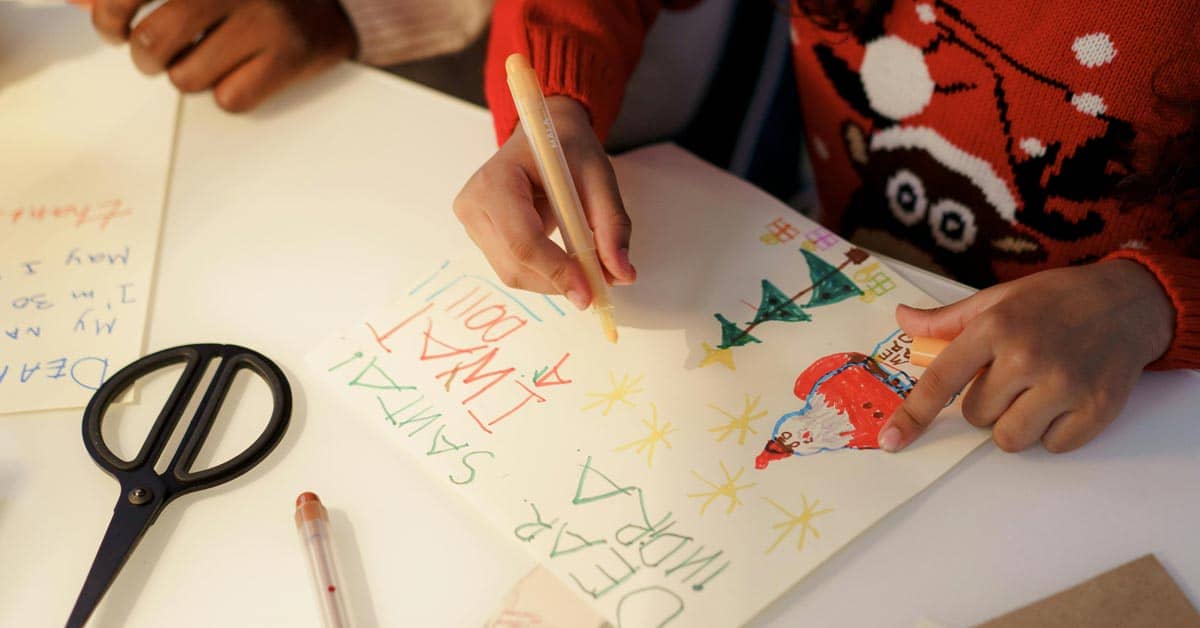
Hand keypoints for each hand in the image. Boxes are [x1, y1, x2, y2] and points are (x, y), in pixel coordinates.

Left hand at [90, 0, 356, 111]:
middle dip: (147, 59)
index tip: (112, 28)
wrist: (335, 3)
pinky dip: (228, 94)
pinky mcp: (290, 55)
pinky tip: (242, 72)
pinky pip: (230, 98)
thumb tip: (79, 1)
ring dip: (189, 77)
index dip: (108, 16)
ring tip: (208, 60)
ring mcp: (265, 18)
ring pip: (187, 78)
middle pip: (153, 42)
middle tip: (157, 56)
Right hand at [453, 96, 635, 308]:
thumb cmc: (568, 149)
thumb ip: (612, 225)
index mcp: (496, 181)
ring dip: (553, 280)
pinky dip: (544, 273)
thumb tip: (622, 275)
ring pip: (514, 274)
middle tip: (597, 287)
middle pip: (515, 264)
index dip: (556, 270)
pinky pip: (512, 269)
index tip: (589, 293)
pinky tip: (563, 259)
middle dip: (558, 281)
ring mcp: (472, 224)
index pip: (523, 239)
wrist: (543, 136)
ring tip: (584, 267)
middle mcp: (473, 205)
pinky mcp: (479, 237)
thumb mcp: (599, 177)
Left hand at [880, 259, 1174, 453]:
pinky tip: (1065, 402)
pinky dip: (1053, 433)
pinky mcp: (1097, 408)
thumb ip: (947, 319)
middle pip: (976, 416)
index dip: (913, 415)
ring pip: (1009, 438)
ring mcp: (1064, 384)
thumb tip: (902, 318)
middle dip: (986, 403)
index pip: (941, 381)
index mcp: (994, 327)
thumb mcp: (998, 298)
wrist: (1128, 301)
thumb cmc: (1054, 301)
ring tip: (1034, 394)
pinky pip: (1053, 446)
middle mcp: (1027, 356)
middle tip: (1011, 379)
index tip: (891, 441)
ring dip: (1015, 424)